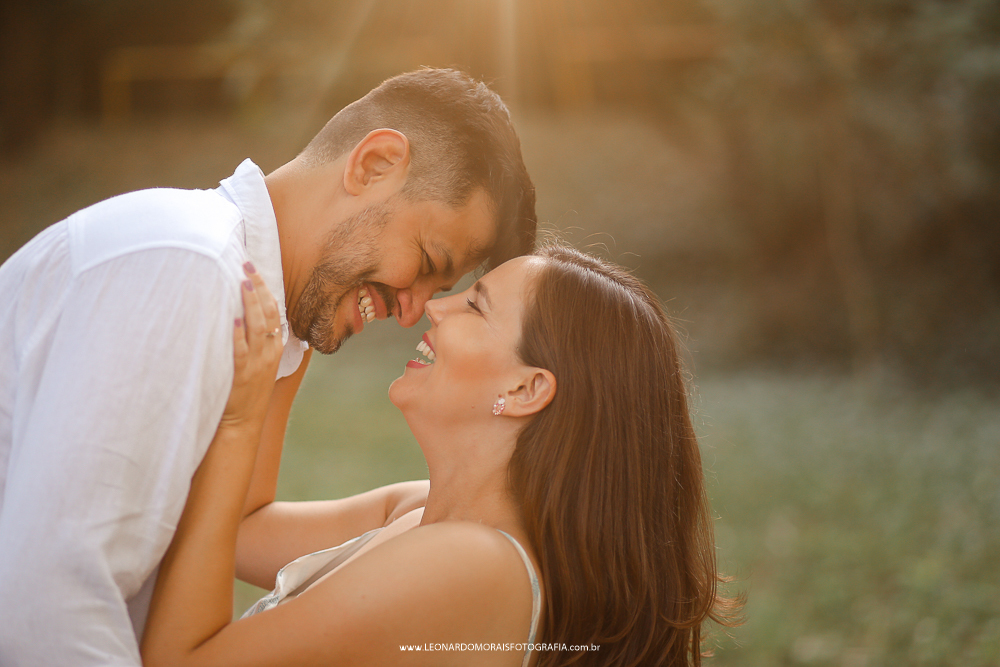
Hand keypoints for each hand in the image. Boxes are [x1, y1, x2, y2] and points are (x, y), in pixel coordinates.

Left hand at [221, 263, 282, 430]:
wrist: (241, 423)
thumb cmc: (245, 392)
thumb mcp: (257, 364)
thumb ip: (255, 341)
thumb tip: (242, 315)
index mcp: (274, 348)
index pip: (274, 311)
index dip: (265, 288)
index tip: (254, 269)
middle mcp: (268, 352)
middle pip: (267, 313)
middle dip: (257, 286)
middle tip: (247, 263)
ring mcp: (257, 362)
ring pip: (257, 327)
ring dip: (250, 303)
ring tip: (242, 281)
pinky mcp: (242, 374)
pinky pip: (241, 350)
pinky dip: (238, 333)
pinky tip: (233, 318)